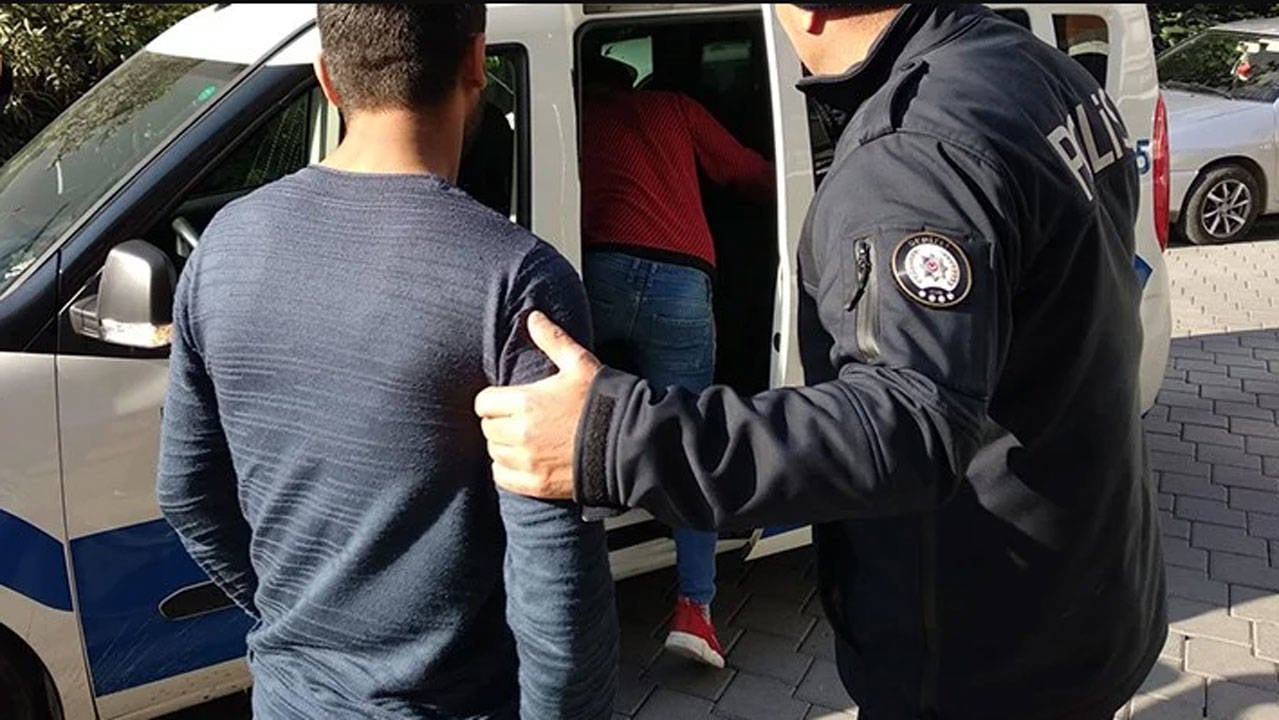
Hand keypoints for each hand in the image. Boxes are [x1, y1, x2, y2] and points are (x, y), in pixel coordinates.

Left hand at [475, 311, 602, 499]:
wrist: (629, 443)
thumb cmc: (605, 401)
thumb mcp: (580, 364)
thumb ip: (553, 339)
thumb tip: (533, 317)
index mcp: (525, 402)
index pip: (483, 403)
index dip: (493, 400)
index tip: (507, 401)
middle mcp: (520, 433)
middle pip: (487, 428)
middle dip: (499, 422)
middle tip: (517, 420)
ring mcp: (528, 461)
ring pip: (494, 452)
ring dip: (503, 446)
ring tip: (522, 440)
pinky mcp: (537, 484)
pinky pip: (502, 477)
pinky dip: (507, 470)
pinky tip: (523, 461)